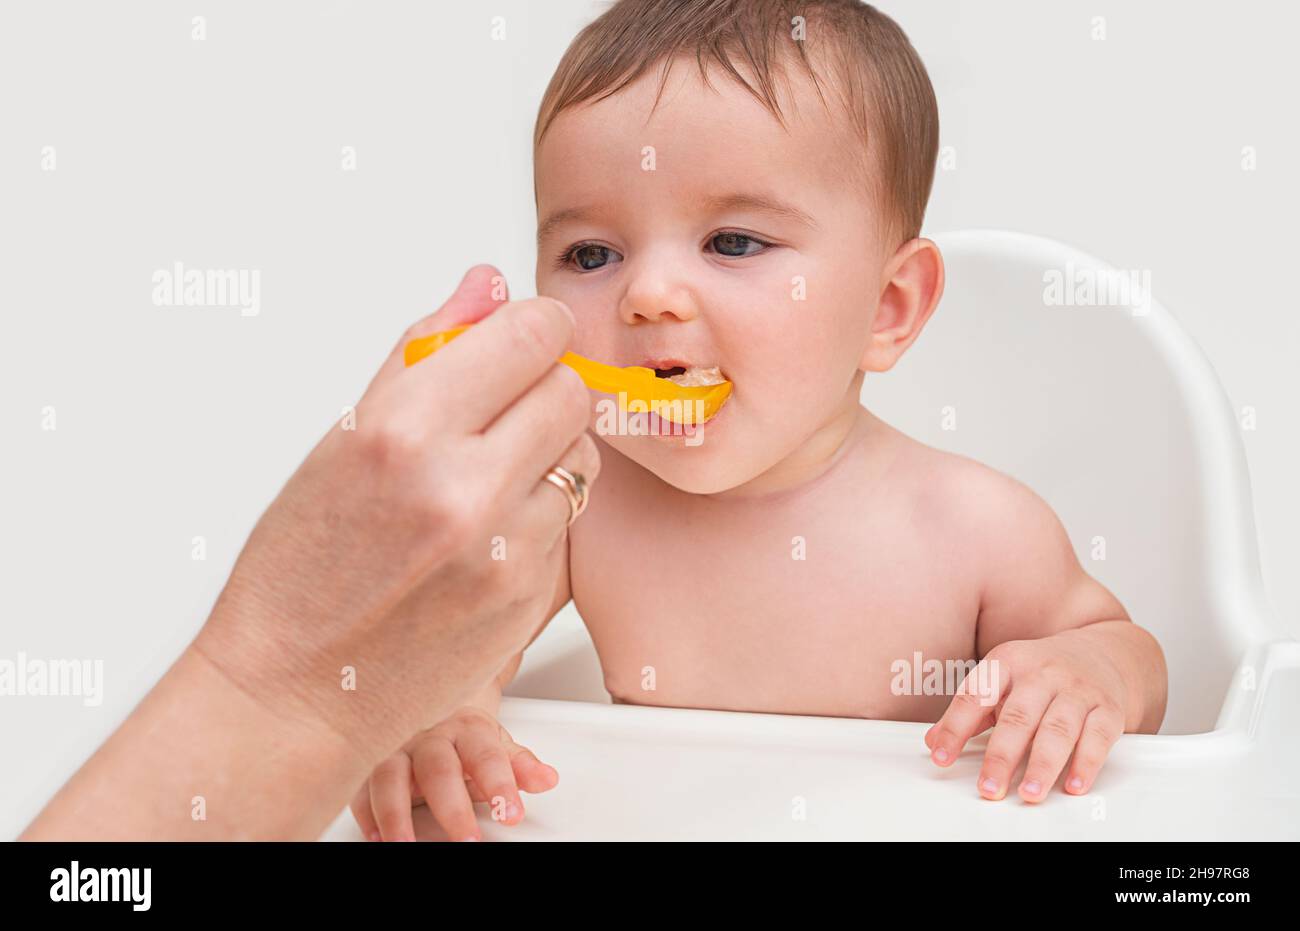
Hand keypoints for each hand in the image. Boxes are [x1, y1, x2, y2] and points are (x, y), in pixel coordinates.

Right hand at [194, 265, 599, 767]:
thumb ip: (426, 350)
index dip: (533, 326)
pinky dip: (543, 511)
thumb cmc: (302, 565)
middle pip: (570, 389)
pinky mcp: (533, 597)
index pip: (530, 335)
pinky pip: (571, 520)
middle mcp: (464, 489)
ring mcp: (507, 550)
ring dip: (549, 450)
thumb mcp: (344, 437)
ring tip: (489, 474)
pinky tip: (489, 532)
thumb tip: (488, 285)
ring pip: (583, 455)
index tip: (524, 336)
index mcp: (406, 431)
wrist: (296, 689)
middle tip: (502, 406)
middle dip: (543, 384)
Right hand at [350, 706, 557, 840]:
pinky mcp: (369, 761)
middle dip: (452, 808)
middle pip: (438, 770)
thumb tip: (547, 779)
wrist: (430, 700)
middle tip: (467, 840)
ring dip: (396, 814)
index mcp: (466, 729)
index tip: (510, 813)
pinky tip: (375, 834)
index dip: (500, 785)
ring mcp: (395, 746)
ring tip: (406, 844)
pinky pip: (361, 784)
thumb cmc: (462, 732)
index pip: (486, 757)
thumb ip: (520, 766)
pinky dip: (366, 811)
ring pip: (389, 775)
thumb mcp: (496, 743)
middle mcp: (429, 736)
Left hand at [924, 631, 1131, 801]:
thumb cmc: (1040, 674)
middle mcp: (1042, 674)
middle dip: (1002, 756)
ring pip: (1058, 729)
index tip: (941, 757)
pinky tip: (1073, 785)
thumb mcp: (1001, 681)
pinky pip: (1098, 737)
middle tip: (989, 787)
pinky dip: (1086, 763)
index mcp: (1007, 662)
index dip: (955, 728)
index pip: (976, 696)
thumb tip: (933, 742)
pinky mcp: (1108, 709)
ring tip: (1029, 792)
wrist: (1099, 653)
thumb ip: (969, 711)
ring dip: (1043, 765)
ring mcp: (1077, 690)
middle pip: (1018, 717)